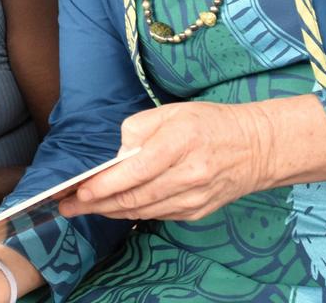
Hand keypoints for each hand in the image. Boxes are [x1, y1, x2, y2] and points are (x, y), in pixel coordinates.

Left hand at [59, 101, 273, 220]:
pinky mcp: (197, 211)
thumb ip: (139, 128)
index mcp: (180, 143)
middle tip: (69, 205)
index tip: (79, 190)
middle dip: (96, 204)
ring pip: (143, 210)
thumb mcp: (173, 112)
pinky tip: (116, 207)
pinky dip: (133, 212)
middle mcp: (188, 175)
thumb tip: (117, 154)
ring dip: (110, 211)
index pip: (134, 171)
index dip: (103, 185)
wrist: (256, 148)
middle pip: (134, 197)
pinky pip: (157, 215)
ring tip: (85, 208)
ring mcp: (194, 197)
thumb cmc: (210, 124)